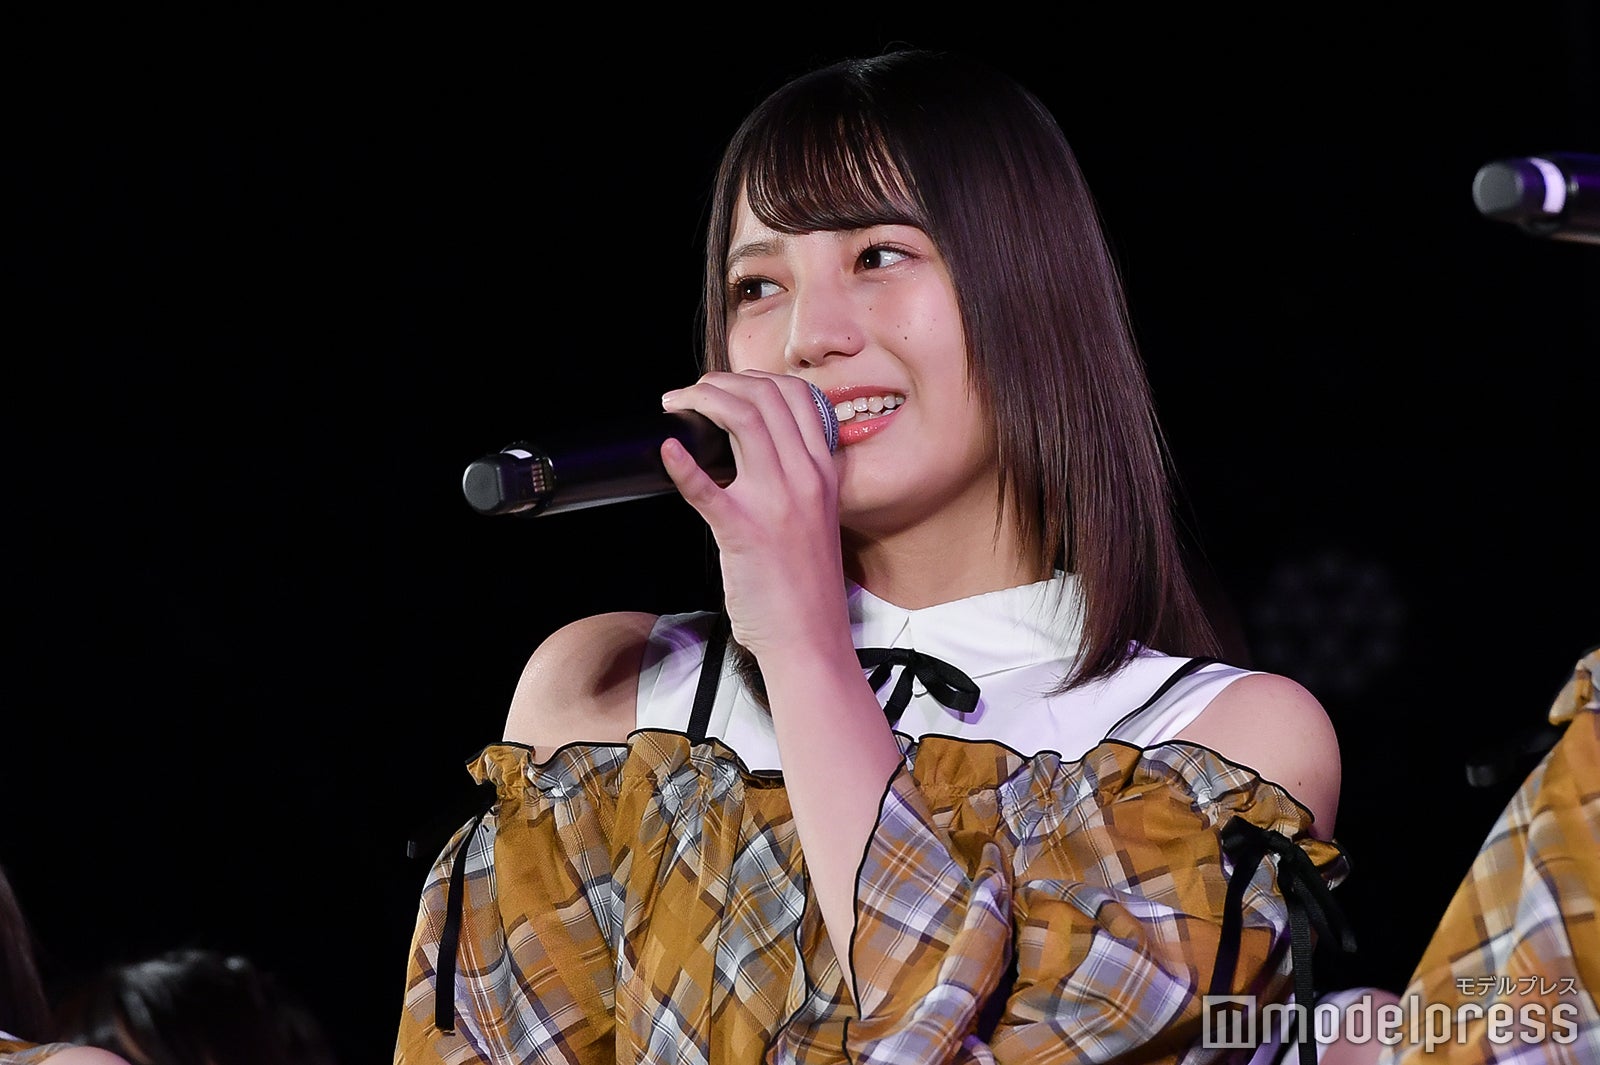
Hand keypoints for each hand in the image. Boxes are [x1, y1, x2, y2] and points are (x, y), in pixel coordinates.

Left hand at [660, 370, 848, 660]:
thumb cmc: (806, 587)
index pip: (797, 396)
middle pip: (765, 397)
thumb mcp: (817, 519)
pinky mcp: (743, 532)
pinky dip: (681, 463)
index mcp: (823, 474)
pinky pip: (707, 487)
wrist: (810, 639)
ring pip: (743, 420)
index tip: (726, 386)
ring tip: (676, 406)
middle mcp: (805, 479)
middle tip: (689, 394)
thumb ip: (798, 482)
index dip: (755, 379)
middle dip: (719, 382)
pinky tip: (666, 450)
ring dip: (701, 401)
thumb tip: (754, 454)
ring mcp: (776, 503)